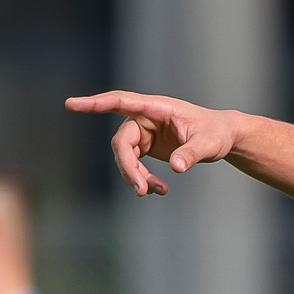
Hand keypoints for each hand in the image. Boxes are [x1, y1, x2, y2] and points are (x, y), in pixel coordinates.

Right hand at [64, 90, 242, 196]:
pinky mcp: (148, 146)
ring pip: (127, 157)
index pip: (120, 102)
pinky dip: (145, 179)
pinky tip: (161, 190)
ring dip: (137, 176)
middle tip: (140, 190)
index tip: (71, 104)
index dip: (95, 104)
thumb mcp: (209, 144)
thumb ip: (192, 154)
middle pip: (122, 142)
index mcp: (157, 107)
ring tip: (159, 191)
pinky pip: (136, 165)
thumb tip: (177, 168)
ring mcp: (145, 132)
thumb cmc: (216, 134)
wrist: (222, 138)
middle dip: (128, 167)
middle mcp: (146, 118)